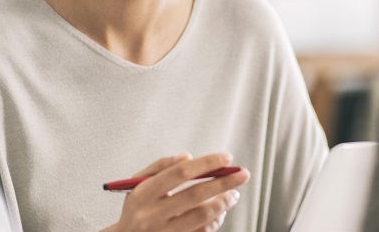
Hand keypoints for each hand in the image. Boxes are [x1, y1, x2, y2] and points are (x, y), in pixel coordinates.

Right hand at [102, 153, 249, 231]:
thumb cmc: (136, 206)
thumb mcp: (137, 182)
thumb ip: (160, 166)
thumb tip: (188, 157)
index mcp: (143, 193)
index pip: (179, 173)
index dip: (206, 164)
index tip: (227, 158)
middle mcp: (152, 215)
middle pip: (195, 195)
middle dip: (223, 183)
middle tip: (242, 174)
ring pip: (202, 217)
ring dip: (223, 203)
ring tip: (233, 193)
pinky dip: (215, 221)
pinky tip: (220, 212)